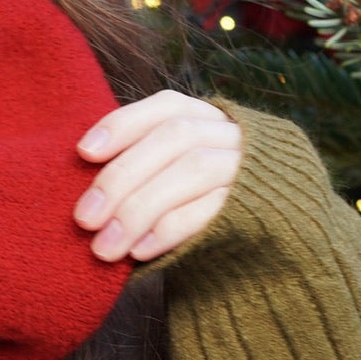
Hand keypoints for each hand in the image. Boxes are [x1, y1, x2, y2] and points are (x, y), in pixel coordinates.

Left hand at [74, 90, 242, 263]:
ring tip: (105, 246)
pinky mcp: (257, 207)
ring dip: (139, 209)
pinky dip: (170, 229)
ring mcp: (248, 170)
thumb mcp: (175, 175)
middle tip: (84, 218)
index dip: (124, 124)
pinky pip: (213, 211)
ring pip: (193, 169)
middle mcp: (232, 137)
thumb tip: (88, 184)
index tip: (83, 152)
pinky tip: (139, 251)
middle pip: (175, 137)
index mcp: (209, 120)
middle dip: (122, 176)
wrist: (276, 241)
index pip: (167, 107)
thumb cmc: (202, 206)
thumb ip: (144, 168)